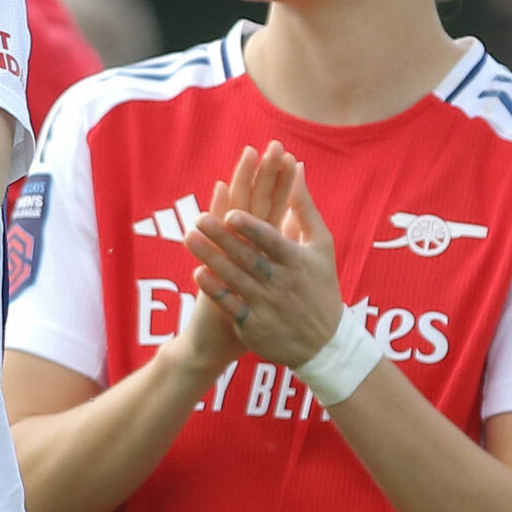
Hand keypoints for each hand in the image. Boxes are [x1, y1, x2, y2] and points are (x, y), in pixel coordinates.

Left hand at [184, 144, 343, 368]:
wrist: (323, 344)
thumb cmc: (321, 285)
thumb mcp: (321, 246)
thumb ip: (305, 208)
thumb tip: (297, 167)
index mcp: (298, 261)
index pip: (272, 241)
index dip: (252, 228)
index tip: (231, 213)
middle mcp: (281, 283)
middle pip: (248, 257)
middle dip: (223, 238)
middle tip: (198, 219)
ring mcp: (267, 305)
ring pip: (235, 279)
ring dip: (211, 258)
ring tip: (188, 237)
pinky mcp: (254, 325)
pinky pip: (231, 306)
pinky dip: (215, 290)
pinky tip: (197, 273)